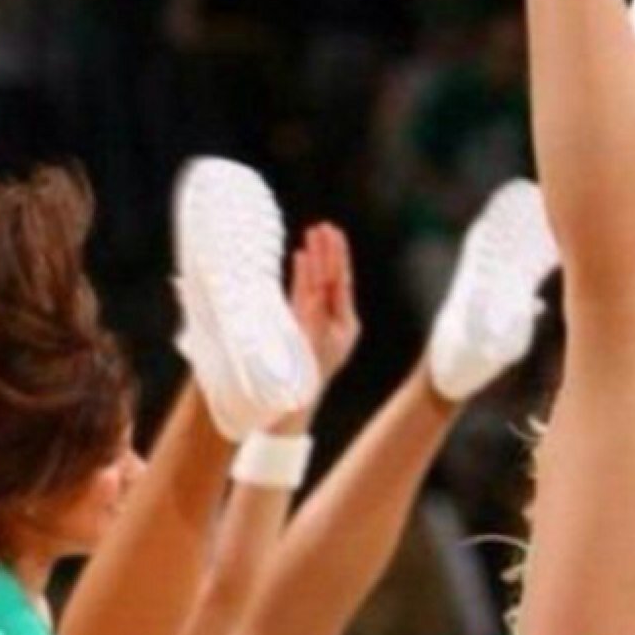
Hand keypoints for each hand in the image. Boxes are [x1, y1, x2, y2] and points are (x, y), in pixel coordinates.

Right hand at [290, 223, 360, 385]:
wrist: (290, 407)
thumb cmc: (303, 384)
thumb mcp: (313, 348)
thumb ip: (313, 321)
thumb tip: (313, 295)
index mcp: (344, 327)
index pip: (339, 287)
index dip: (335, 261)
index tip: (332, 237)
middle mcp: (334, 322)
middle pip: (331, 281)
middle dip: (327, 254)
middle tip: (325, 227)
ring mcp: (318, 321)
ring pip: (317, 284)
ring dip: (315, 259)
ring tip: (315, 232)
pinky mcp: (301, 323)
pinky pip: (303, 294)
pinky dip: (302, 276)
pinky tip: (301, 257)